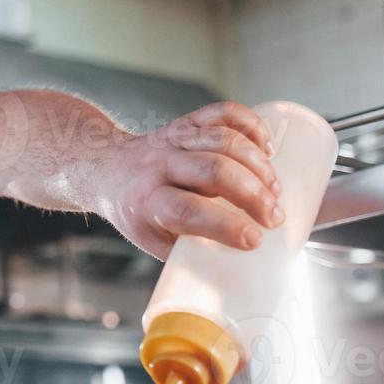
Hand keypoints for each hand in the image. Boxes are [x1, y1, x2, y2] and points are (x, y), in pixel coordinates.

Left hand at [91, 101, 282, 259]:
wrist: (108, 169)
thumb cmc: (138, 214)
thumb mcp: (154, 240)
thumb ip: (192, 251)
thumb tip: (240, 270)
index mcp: (146, 202)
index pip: (186, 211)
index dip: (224, 226)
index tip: (255, 240)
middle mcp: (158, 165)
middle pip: (212, 170)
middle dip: (252, 194)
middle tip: (274, 215)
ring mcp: (174, 139)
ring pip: (222, 139)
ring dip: (258, 164)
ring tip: (275, 188)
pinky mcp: (187, 122)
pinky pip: (223, 113)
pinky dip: (251, 125)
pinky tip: (267, 146)